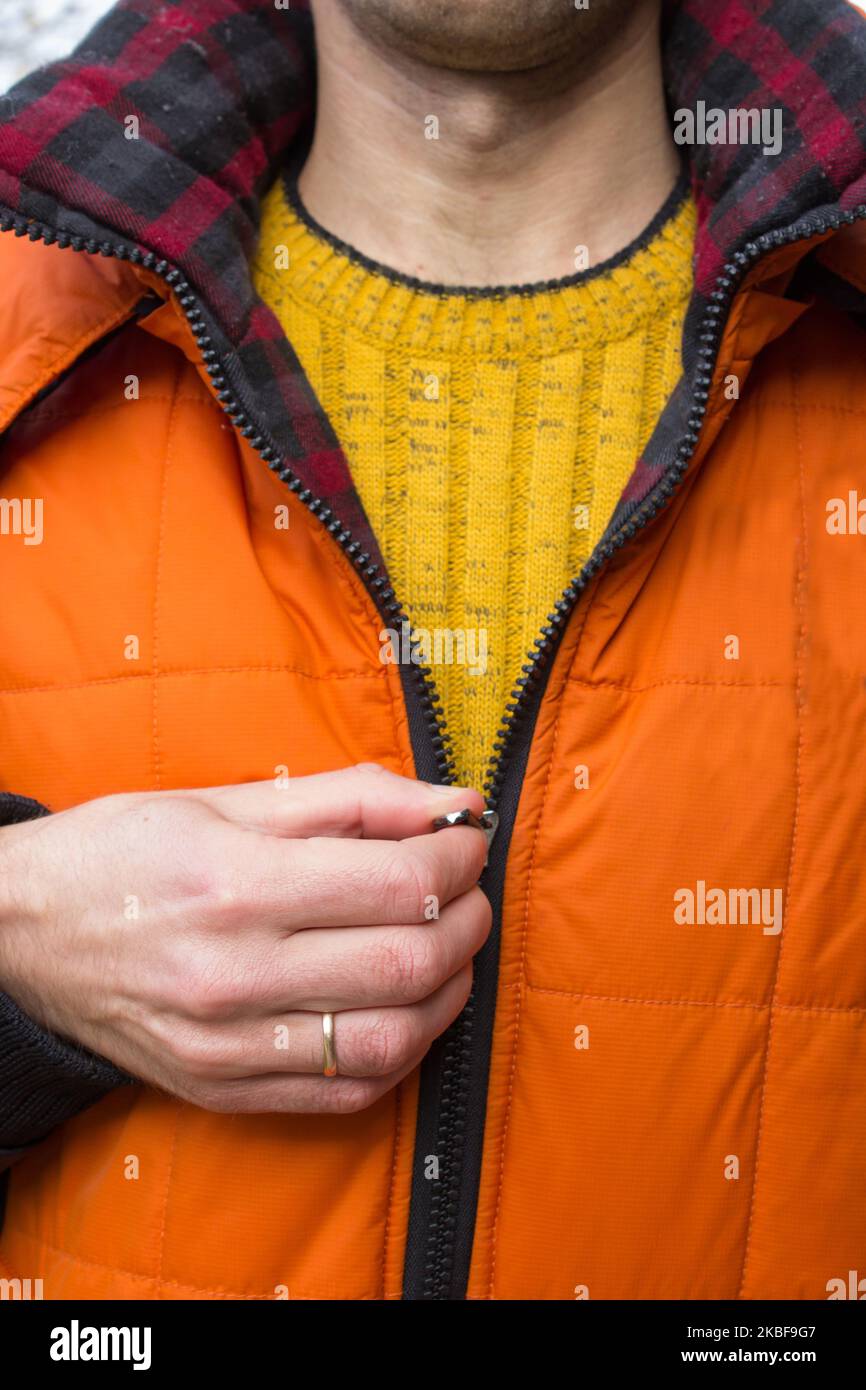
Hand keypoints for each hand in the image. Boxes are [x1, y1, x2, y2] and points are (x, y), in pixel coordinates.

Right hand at [0, 765, 490, 1114]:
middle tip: (464, 889)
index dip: (458, 861)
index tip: (464, 841)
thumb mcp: (227, 799)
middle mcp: (232, 974)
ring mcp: (227, 1045)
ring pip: (394, 1039)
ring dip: (448, 990)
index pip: (398, 885)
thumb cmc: (121, 852)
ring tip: (442, 947)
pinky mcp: (224, 1088)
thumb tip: (453, 805)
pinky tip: (401, 1005)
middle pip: (408, 963)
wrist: (19, 931)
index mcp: (234, 883)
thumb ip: (352, 799)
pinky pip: (348, 1090)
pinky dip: (402, 1049)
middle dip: (467, 920)